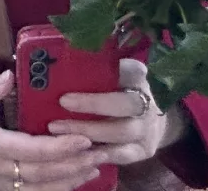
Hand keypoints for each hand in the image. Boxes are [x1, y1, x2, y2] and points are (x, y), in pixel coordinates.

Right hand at [0, 75, 98, 190]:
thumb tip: (12, 76)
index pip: (28, 151)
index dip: (60, 149)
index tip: (84, 140)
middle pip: (38, 175)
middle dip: (72, 167)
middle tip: (99, 154)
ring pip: (34, 190)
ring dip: (65, 182)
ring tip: (91, 170)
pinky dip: (47, 190)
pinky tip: (65, 181)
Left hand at [51, 57, 188, 165]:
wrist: (150, 120)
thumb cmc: (118, 91)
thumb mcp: (112, 75)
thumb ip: (93, 67)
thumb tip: (57, 53)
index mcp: (137, 78)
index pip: (131, 70)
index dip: (114, 67)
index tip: (87, 68)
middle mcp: (147, 102)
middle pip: (125, 103)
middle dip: (93, 104)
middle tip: (62, 101)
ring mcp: (148, 128)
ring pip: (121, 131)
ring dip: (88, 131)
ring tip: (57, 128)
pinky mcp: (144, 150)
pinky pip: (120, 154)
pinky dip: (97, 153)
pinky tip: (74, 150)